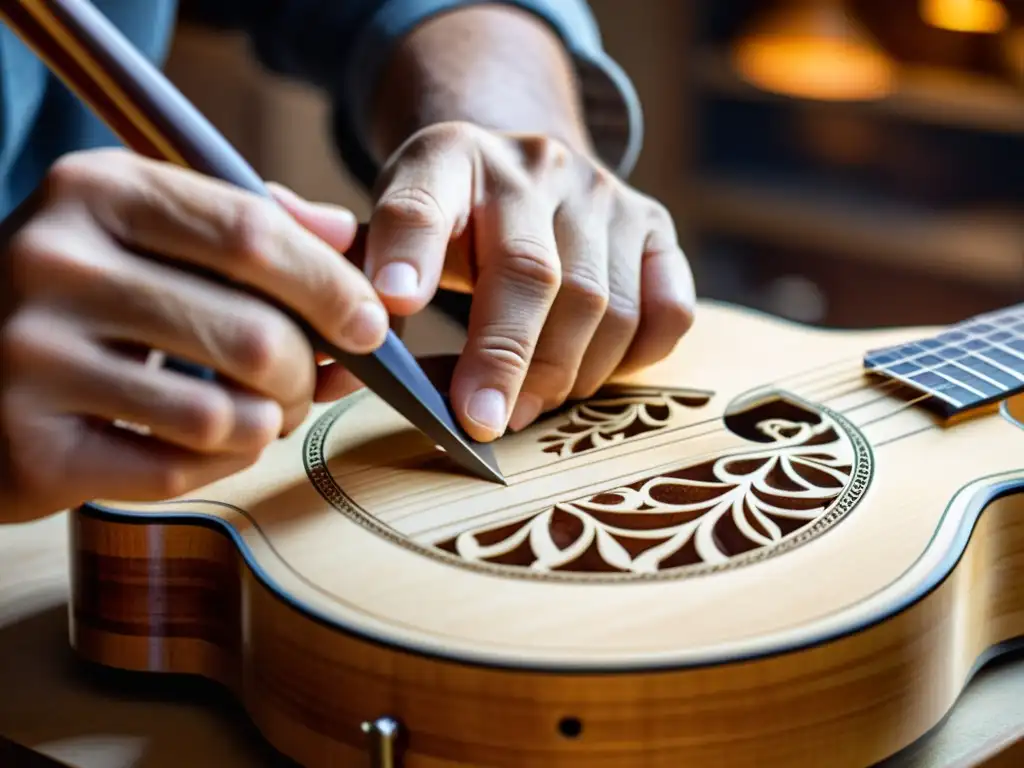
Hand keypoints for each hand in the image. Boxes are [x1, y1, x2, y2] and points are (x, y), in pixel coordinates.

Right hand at [0, 148, 386, 521]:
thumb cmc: (80, 294)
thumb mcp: (144, 226)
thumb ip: (247, 220)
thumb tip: (347, 232)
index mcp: (95, 190)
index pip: (252, 234)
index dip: (331, 286)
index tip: (371, 323)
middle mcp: (54, 263)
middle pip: (254, 334)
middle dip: (308, 373)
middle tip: (311, 382)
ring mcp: (31, 357)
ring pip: (226, 413)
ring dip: (268, 423)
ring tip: (259, 412)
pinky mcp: (28, 447)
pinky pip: (179, 470)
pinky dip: (220, 463)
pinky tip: (212, 443)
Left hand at [362, 121, 694, 442]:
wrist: (527, 172)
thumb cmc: (452, 222)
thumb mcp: (396, 230)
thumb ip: (366, 279)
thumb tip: (352, 350)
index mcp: (447, 157)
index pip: (420, 204)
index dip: (407, 256)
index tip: (392, 306)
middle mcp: (534, 164)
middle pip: (530, 272)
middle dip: (504, 358)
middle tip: (482, 420)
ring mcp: (605, 193)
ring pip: (601, 303)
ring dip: (564, 374)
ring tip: (525, 407)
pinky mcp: (656, 227)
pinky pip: (666, 310)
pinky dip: (633, 360)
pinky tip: (591, 374)